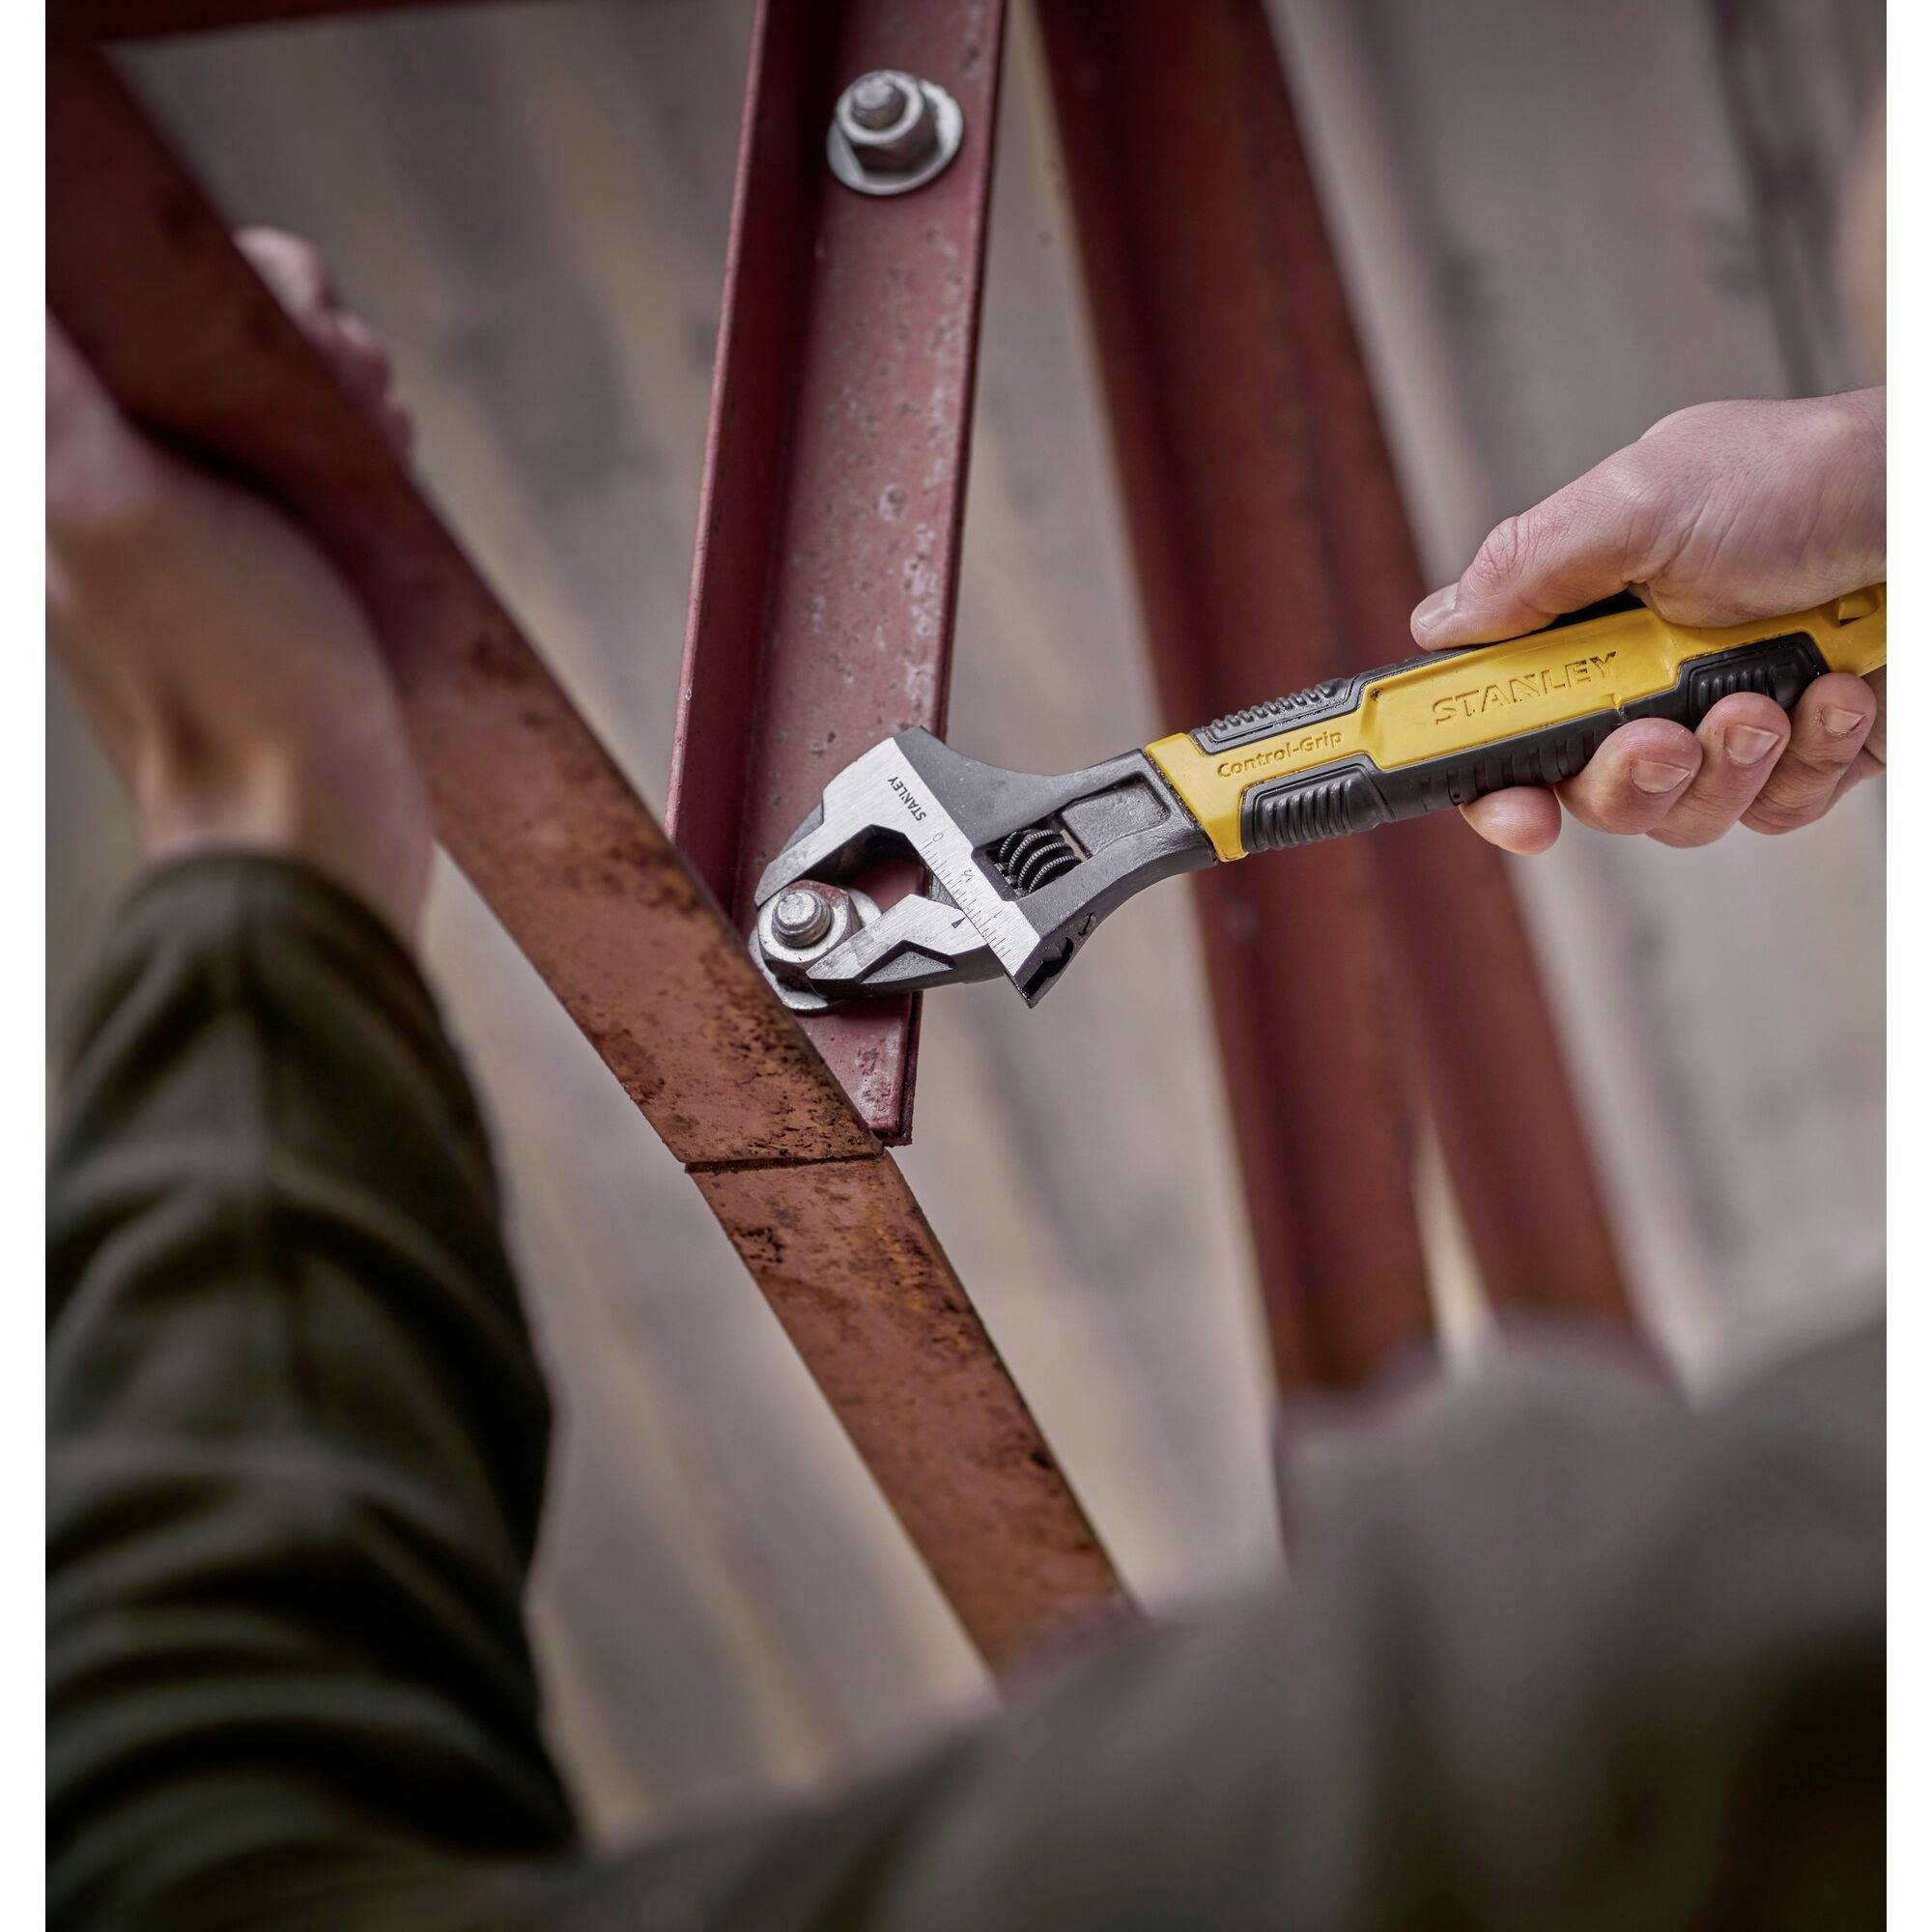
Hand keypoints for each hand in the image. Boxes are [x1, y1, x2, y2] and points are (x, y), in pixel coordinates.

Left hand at [47, 230, 431, 940]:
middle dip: (299, 330)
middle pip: (206, 323)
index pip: (129, 287)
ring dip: (340, 383)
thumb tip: (33, 256)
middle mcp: (104, 467)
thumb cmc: (227, 676)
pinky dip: (353, 439)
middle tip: (359, 395)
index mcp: (56, 447)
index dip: (225, 275)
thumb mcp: (112, 506)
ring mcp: (186, 513)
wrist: (309, 821)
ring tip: (384, 441)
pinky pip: (304, 450)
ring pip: (265, 381)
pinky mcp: (257, 554)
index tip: (295, 327)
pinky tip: (388, 471)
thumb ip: (46, 390)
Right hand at [1410, 391, 1884, 853]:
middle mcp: (1651, 676)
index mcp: (1593, 615)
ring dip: (1726, 765)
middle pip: (1586, 791)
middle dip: (1625, 779)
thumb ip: (1533, 565)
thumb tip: (1440, 623)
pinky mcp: (1805, 756)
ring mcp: (1727, 721)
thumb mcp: (1646, 499)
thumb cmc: (1811, 480)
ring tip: (1772, 695)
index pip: (1508, 719)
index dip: (1495, 778)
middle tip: (1663, 737)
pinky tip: (1834, 692)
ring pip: (1681, 816)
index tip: (1516, 810)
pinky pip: (1776, 812)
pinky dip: (1807, 760)